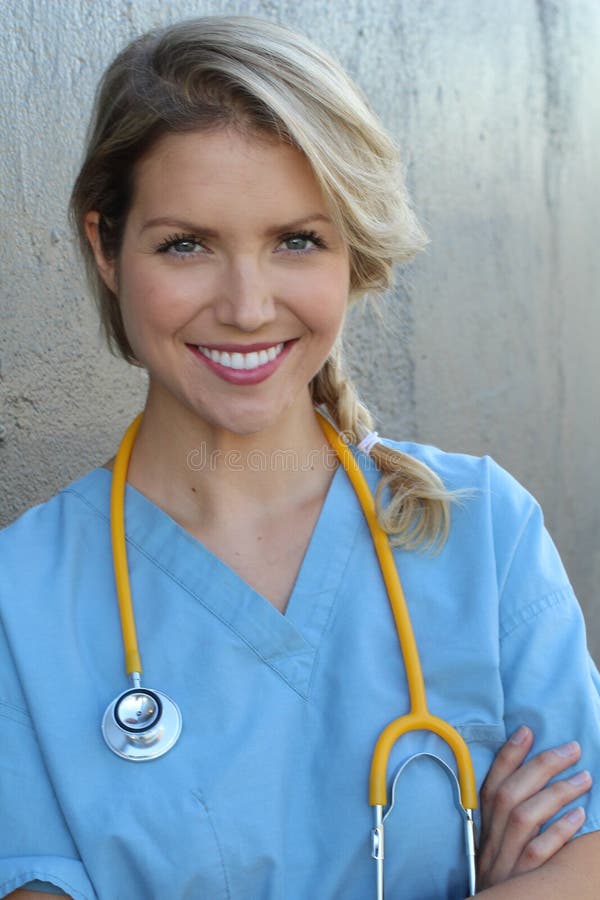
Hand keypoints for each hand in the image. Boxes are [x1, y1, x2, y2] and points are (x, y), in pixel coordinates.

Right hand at [477, 725, 591, 889]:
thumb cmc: (502, 873)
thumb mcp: (497, 841)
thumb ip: (507, 811)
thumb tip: (532, 774)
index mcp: (483, 825)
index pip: (491, 783)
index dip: (507, 756)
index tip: (527, 731)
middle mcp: (491, 839)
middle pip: (510, 795)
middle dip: (541, 766)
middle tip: (572, 749)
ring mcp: (506, 859)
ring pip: (524, 817)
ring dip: (556, 793)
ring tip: (585, 778)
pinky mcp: (523, 879)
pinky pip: (539, 852)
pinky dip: (559, 831)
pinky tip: (580, 815)